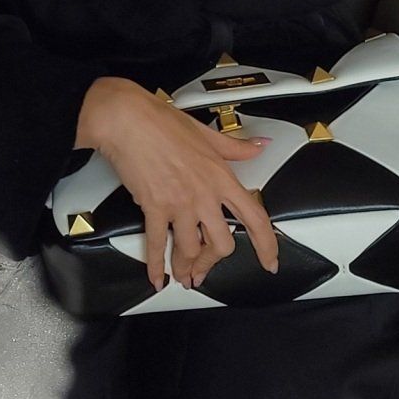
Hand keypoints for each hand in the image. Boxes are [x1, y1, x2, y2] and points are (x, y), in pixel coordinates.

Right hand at [78, 77, 279, 290]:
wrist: (128, 120)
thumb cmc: (163, 122)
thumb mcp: (207, 134)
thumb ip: (236, 148)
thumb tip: (259, 146)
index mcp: (222, 177)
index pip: (255, 218)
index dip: (266, 245)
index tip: (269, 261)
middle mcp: (204, 195)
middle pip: (221, 244)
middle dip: (213, 262)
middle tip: (206, 268)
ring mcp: (180, 204)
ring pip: (191, 250)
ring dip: (186, 268)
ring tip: (183, 276)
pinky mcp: (154, 208)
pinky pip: (157, 244)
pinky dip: (156, 265)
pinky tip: (156, 277)